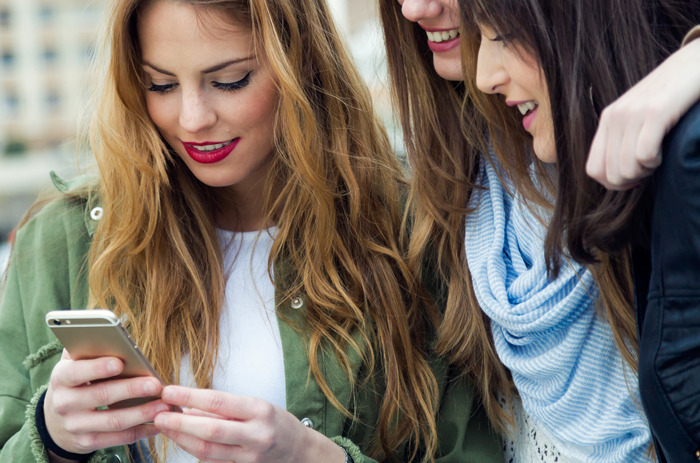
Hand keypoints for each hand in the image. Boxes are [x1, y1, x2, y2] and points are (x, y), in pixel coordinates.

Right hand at [44, 349, 168, 455]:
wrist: (56, 421)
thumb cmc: (76, 382)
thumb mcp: (74, 364)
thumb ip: (88, 348)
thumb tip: (113, 331)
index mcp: (61, 378)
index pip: (75, 372)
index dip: (97, 368)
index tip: (120, 362)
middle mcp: (64, 403)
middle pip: (101, 396)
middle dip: (131, 390)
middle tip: (156, 384)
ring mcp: (75, 426)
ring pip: (113, 421)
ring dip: (142, 413)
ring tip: (164, 405)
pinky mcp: (87, 442)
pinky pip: (119, 438)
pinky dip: (141, 432)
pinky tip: (158, 423)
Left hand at [154, 385, 345, 462]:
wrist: (299, 451)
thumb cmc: (276, 422)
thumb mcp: (255, 405)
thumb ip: (224, 406)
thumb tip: (189, 404)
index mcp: (259, 410)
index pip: (219, 402)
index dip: (191, 396)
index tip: (170, 391)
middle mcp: (256, 434)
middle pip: (211, 430)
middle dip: (181, 422)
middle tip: (159, 414)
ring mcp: (250, 456)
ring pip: (208, 450)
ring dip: (182, 438)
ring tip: (164, 426)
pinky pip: (212, 461)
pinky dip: (194, 450)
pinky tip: (181, 440)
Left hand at [586, 39, 699, 189]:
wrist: (696, 61)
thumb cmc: (672, 94)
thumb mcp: (638, 115)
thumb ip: (623, 137)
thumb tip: (617, 176)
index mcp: (607, 120)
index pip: (594, 169)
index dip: (613, 183)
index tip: (635, 177)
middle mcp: (615, 116)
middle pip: (610, 174)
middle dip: (632, 180)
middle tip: (650, 167)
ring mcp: (634, 113)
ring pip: (626, 168)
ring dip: (645, 171)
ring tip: (658, 157)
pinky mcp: (656, 111)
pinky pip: (644, 154)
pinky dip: (655, 161)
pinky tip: (665, 150)